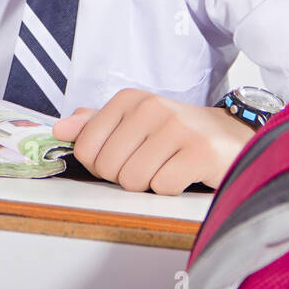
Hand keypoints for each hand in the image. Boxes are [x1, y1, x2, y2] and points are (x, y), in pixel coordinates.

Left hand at [52, 89, 252, 193]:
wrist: (229, 136)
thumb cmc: (176, 133)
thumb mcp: (134, 123)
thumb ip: (95, 126)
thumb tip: (60, 130)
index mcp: (129, 100)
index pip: (86, 148)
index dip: (101, 164)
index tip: (124, 157)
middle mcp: (152, 107)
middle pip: (108, 168)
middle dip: (126, 176)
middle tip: (151, 163)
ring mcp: (177, 127)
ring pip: (134, 180)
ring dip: (150, 184)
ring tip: (168, 166)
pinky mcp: (200, 151)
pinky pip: (163, 187)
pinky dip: (172, 188)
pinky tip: (185, 173)